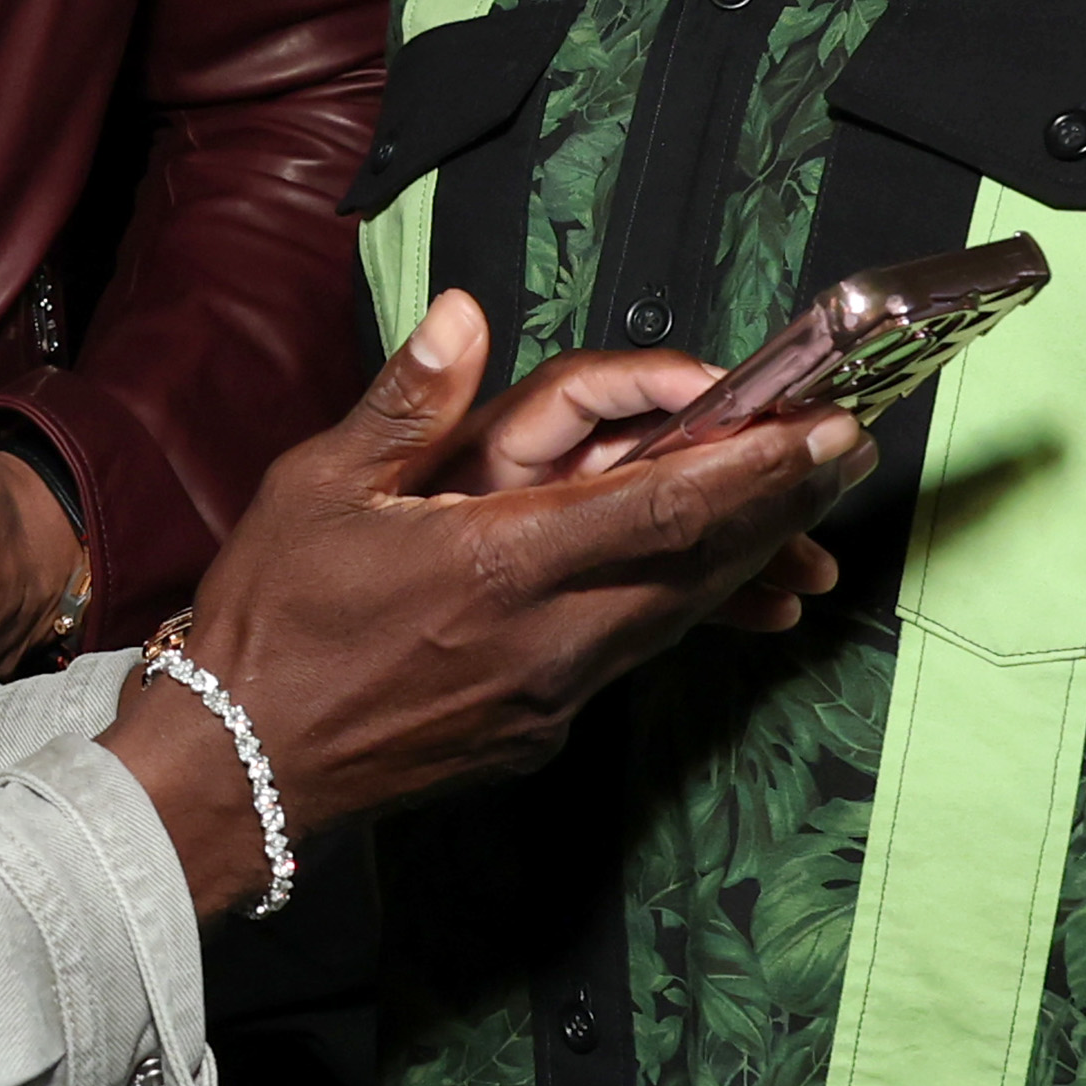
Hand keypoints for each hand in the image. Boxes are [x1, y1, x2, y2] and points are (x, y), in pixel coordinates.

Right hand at [105, 290, 878, 917]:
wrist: (237, 771)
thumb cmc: (270, 621)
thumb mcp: (319, 488)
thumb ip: (408, 403)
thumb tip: (463, 314)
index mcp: (498, 563)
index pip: (661, 507)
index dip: (755, 467)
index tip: (823, 430)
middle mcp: (546, 637)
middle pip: (697, 564)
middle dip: (781, 504)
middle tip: (847, 455)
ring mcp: (549, 695)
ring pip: (674, 615)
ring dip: (747, 562)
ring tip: (807, 522)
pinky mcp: (538, 731)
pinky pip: (629, 656)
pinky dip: (683, 613)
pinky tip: (719, 594)